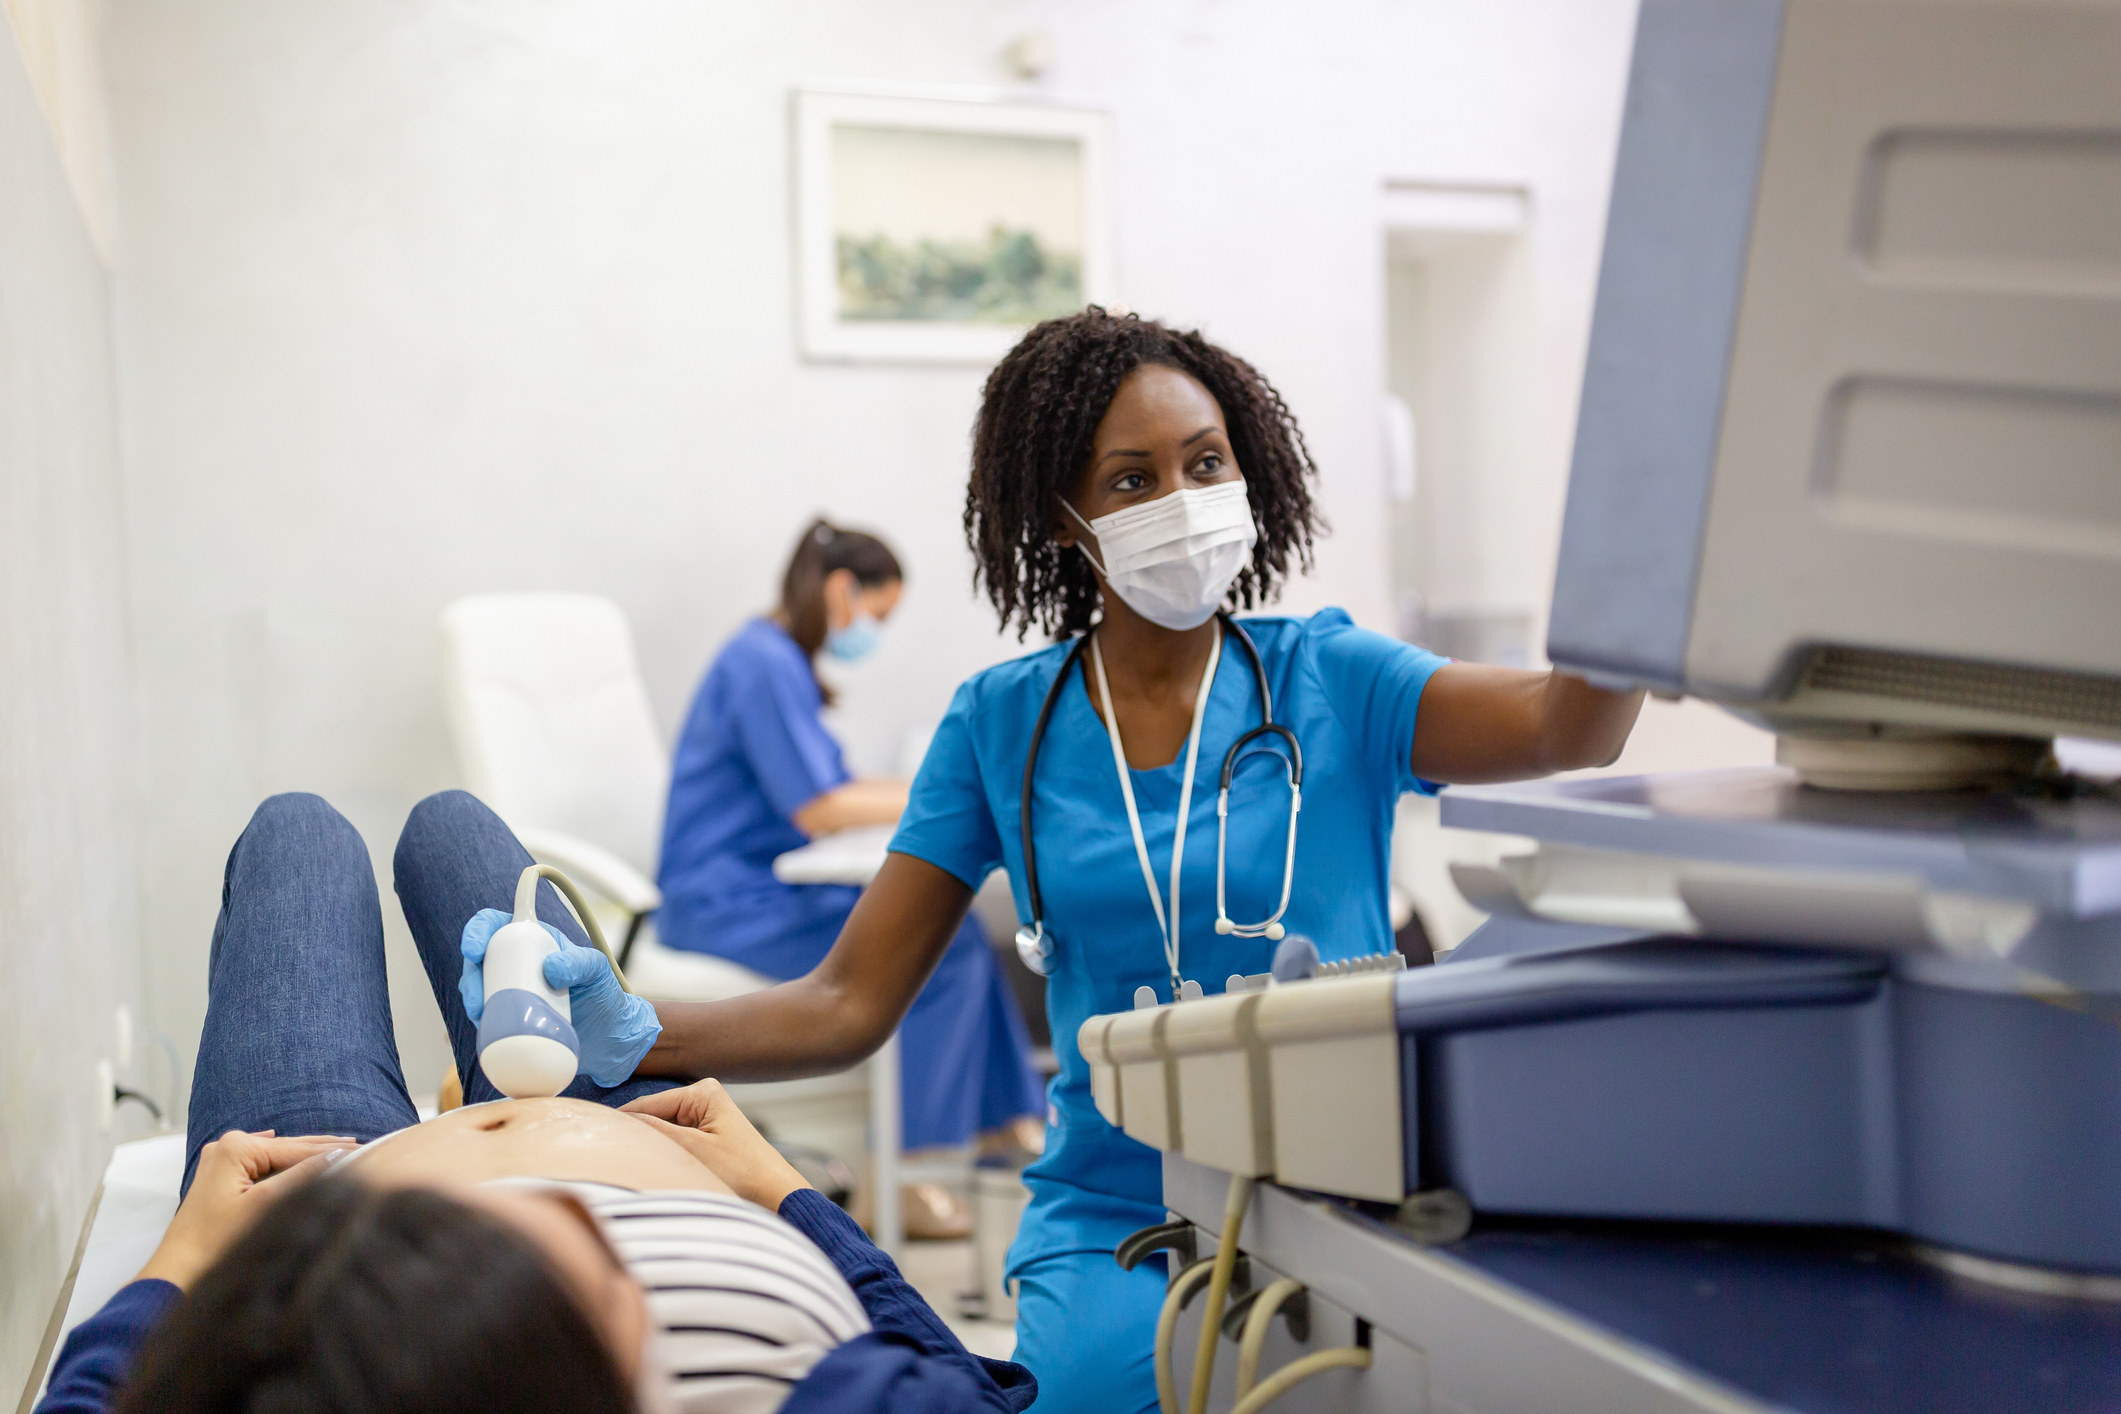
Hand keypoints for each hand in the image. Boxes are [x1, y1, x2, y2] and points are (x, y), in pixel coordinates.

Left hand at [137, 1130, 350, 1288]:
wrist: (178, 1274)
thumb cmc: (216, 1243)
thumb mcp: (266, 1204)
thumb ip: (303, 1175)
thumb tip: (337, 1157)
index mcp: (236, 1147)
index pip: (298, 1148)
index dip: (333, 1150)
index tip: (364, 1148)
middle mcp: (226, 1146)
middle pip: (288, 1148)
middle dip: (322, 1150)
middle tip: (360, 1145)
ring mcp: (221, 1161)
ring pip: (277, 1157)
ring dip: (307, 1157)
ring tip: (341, 1149)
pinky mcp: (220, 1178)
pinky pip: (262, 1166)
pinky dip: (286, 1165)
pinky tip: (298, 1152)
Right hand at [460, 908, 662, 1087]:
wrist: (606, 1037)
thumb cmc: (603, 994)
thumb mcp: (598, 971)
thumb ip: (582, 963)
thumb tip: (551, 968)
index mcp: (534, 941)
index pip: (496, 925)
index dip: (478, 931)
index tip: (473, 950)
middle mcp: (516, 963)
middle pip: (479, 960)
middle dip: (470, 977)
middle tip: (477, 999)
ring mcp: (510, 991)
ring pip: (477, 989)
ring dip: (471, 1001)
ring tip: (482, 1017)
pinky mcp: (507, 1018)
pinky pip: (485, 1017)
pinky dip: (480, 1023)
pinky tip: (485, 1031)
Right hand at [622, 1079, 810, 1209]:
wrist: (775, 1194)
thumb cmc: (742, 1172)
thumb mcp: (692, 1151)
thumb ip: (655, 1132)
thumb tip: (618, 1120)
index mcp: (702, 1092)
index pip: (647, 1104)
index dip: (621, 1121)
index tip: (591, 1134)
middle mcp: (704, 1097)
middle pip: (654, 1116)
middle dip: (637, 1135)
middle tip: (608, 1156)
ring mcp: (706, 1116)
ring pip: (662, 1130)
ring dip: (650, 1146)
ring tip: (629, 1164)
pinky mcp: (708, 1135)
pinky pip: (675, 1140)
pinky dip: (664, 1152)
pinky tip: (653, 1167)